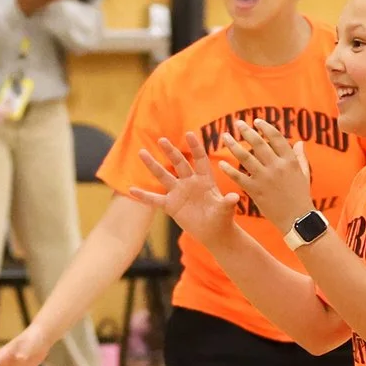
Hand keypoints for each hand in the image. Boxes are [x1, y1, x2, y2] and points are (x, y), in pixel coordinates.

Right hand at [124, 134, 240, 244]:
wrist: (213, 232)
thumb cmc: (222, 219)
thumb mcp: (225, 210)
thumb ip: (227, 203)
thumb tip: (234, 197)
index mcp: (205, 180)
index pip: (200, 160)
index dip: (195, 147)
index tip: (189, 134)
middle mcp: (190, 183)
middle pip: (179, 163)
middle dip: (170, 151)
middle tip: (162, 140)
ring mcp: (178, 193)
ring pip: (163, 176)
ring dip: (152, 165)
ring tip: (141, 152)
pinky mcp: (171, 206)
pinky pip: (155, 199)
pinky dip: (144, 196)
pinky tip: (131, 190)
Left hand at [213, 115, 314, 227]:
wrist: (297, 219)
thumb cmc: (301, 196)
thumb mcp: (304, 174)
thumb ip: (300, 157)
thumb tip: (299, 142)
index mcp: (290, 160)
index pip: (277, 137)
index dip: (266, 127)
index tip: (256, 121)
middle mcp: (277, 166)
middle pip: (259, 144)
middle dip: (246, 131)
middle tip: (237, 123)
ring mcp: (265, 178)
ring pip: (246, 157)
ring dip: (233, 145)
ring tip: (225, 137)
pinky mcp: (255, 190)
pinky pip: (239, 177)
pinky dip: (229, 169)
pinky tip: (221, 163)